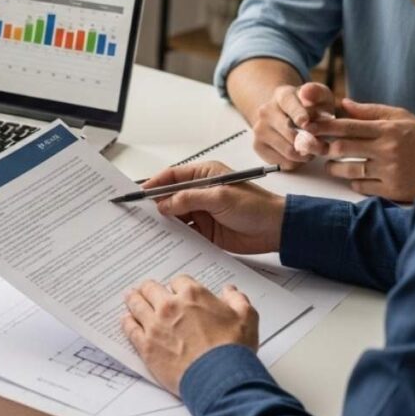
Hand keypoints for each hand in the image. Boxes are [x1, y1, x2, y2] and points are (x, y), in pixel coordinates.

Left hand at [121, 276, 258, 394]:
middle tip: (147, 291)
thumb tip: (231, 291)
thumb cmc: (233, 349)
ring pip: (136, 304)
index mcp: (193, 295)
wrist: (220, 378)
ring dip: (133, 299)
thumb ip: (237, 300)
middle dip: (150, 289)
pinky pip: (129, 328)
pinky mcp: (146, 345)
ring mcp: (155, 325)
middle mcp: (170, 306)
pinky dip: (127, 321)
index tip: (176, 291)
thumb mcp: (247, 318)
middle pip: (150, 288)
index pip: (178, 280)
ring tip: (131, 298)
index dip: (178, 286)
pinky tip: (127, 320)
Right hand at [144, 161, 285, 253]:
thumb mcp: (220, 197)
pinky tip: (164, 240)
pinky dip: (174, 235)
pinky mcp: (205, 230)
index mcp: (204, 175)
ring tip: (147, 229)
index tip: (138, 194)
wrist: (277, 229)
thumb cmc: (255, 206)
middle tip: (137, 213)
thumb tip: (163, 204)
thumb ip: (189, 199)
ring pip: (174, 215)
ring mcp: (202, 211)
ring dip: (163, 221)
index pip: (172, 176)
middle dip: (154, 204)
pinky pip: (184, 232)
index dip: (154, 184)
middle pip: (169, 196)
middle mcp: (200, 192)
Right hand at [251, 83, 335, 168]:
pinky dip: (295, 162)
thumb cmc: (308, 108)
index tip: (306, 124)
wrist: (285, 115)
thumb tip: (306, 93)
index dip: (299, 116)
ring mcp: (259, 130)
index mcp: (282, 95)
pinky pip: (282, 162)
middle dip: (312, 144)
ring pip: (288, 151)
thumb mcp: (320, 96)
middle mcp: (266, 112)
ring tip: (312, 150)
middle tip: (323, 147)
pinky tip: (299, 154)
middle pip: (290, 134)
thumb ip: (317, 93)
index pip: (290, 106)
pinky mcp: (258, 146)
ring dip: (305, 155)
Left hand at [307, 98, 414, 200]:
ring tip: (331, 164)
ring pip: (347, 170)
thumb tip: (343, 103)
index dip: (325, 127)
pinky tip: (353, 177)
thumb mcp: (401, 118)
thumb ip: (370, 111)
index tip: (309, 127)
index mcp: (388, 129)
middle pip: (342, 148)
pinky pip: (361, 186)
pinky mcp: (392, 190)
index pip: (348, 126)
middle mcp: (387, 150)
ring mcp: (390, 171)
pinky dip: (353, 181)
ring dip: (333, 168)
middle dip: (325, 148)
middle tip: (317, 148)